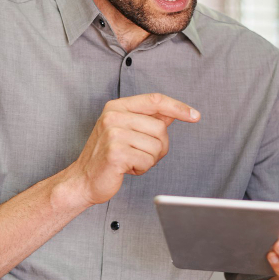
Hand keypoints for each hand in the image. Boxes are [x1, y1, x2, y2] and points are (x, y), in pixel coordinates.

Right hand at [64, 93, 199, 205]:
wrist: (83, 179)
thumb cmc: (107, 156)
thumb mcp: (125, 131)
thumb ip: (148, 120)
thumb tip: (173, 113)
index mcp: (117, 107)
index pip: (155, 100)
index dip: (178, 107)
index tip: (195, 115)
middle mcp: (113, 116)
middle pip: (160, 128)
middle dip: (158, 147)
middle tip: (140, 154)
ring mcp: (113, 134)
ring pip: (156, 146)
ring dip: (149, 160)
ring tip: (130, 161)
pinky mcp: (116, 153)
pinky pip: (147, 161)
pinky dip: (142, 169)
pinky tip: (126, 168)